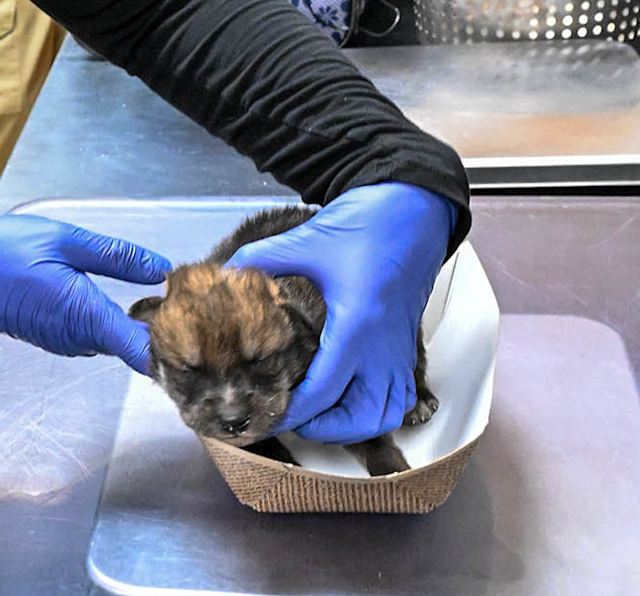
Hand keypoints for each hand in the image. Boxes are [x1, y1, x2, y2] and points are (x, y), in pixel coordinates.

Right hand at [0, 215, 171, 373]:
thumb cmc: (6, 255)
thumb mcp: (65, 241)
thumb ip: (116, 257)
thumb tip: (159, 269)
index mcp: (87, 316)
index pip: (143, 352)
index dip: (174, 346)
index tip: (197, 328)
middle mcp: (82, 339)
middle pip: (136, 346)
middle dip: (163, 327)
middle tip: (186, 296)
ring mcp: (70, 341)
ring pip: (118, 339)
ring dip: (140, 323)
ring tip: (162, 293)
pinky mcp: (60, 337)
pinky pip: (98, 334)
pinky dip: (116, 322)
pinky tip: (125, 298)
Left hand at [228, 183, 456, 443]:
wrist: (414, 209)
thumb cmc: (367, 224)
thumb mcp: (307, 241)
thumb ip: (261, 260)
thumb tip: (224, 274)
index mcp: (357, 326)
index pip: (324, 390)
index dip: (293, 412)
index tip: (265, 416)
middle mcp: (383, 348)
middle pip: (362, 417)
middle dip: (325, 429)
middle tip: (291, 417)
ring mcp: (400, 350)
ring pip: (387, 413)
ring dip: (353, 425)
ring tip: (318, 413)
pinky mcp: (407, 346)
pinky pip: (400, 396)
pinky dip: (376, 410)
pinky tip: (348, 399)